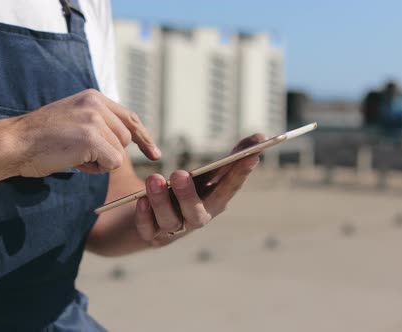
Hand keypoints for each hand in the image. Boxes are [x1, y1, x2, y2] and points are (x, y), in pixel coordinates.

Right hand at [7, 89, 160, 176]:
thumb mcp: (73, 120)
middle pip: (125, 138)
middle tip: (80, 154)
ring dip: (100, 162)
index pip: (129, 117)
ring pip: (119, 152)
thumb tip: (123, 143)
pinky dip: (96, 169)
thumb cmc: (40, 138)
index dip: (143, 136)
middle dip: (109, 153)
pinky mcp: (92, 137)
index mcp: (93, 97)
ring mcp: (94, 119)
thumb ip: (97, 125)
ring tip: (74, 155)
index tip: (154, 153)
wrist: (15, 143)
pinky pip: (112, 163)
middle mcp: (96, 103)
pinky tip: (75, 162)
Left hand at [134, 134, 264, 246]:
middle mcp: (196, 218)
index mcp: (214, 202)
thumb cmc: (185, 192)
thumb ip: (231, 158)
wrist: (151, 219)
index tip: (252, 153)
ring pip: (169, 219)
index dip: (241, 172)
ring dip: (161, 200)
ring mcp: (173, 230)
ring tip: (154, 178)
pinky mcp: (151, 235)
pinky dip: (144, 216)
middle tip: (179, 173)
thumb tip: (260, 136)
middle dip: (189, 194)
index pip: (230, 188)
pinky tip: (140, 201)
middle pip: (196, 212)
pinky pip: (147, 228)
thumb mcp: (206, 174)